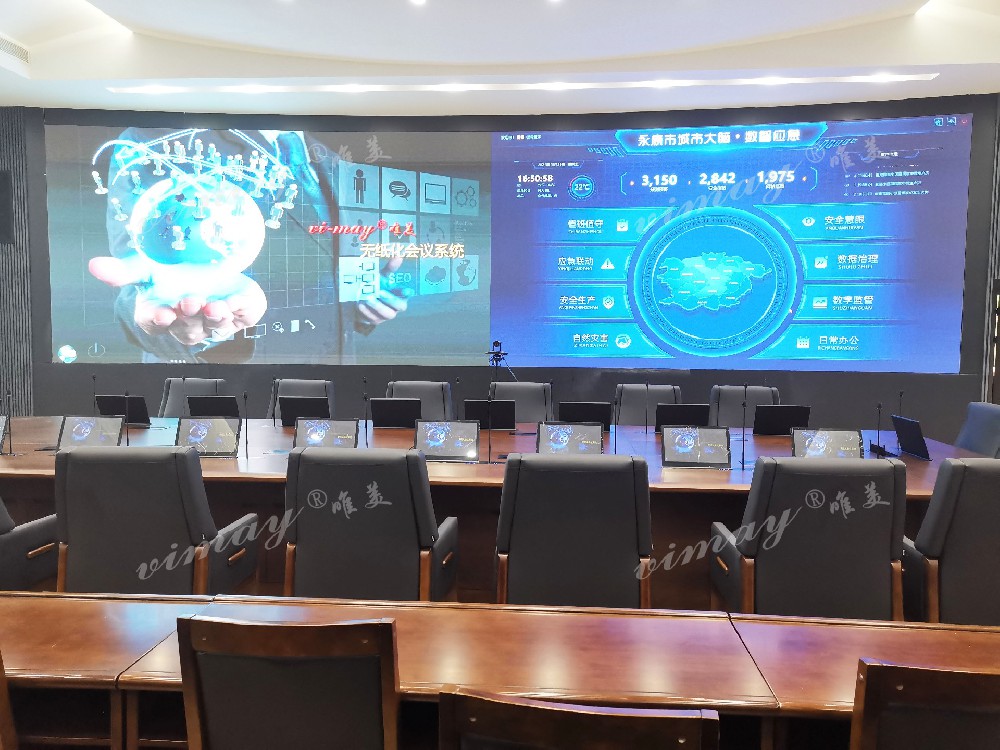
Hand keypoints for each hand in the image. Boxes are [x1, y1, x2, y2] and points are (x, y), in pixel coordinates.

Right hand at [89, 255, 266, 345]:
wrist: (211, 266)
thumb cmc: (175, 275)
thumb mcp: (147, 269)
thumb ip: (123, 271)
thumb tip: (95, 266)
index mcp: (163, 313)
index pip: (154, 323)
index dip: (157, 319)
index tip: (162, 312)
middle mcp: (190, 322)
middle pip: (188, 327)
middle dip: (190, 316)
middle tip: (190, 301)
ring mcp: (217, 320)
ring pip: (216, 326)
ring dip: (215, 317)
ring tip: (214, 305)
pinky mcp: (242, 312)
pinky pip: (244, 316)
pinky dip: (241, 309)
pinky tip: (236, 301)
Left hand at [357, 255, 412, 324]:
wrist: (362, 301)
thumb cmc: (377, 287)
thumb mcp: (382, 277)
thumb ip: (390, 269)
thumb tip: (398, 257)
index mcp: (400, 295)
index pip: (407, 295)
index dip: (407, 293)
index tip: (406, 290)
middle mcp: (396, 307)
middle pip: (400, 306)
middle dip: (390, 299)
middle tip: (380, 292)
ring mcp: (387, 315)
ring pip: (387, 314)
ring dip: (377, 306)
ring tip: (367, 298)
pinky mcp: (376, 321)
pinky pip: (373, 318)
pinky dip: (366, 310)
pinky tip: (360, 303)